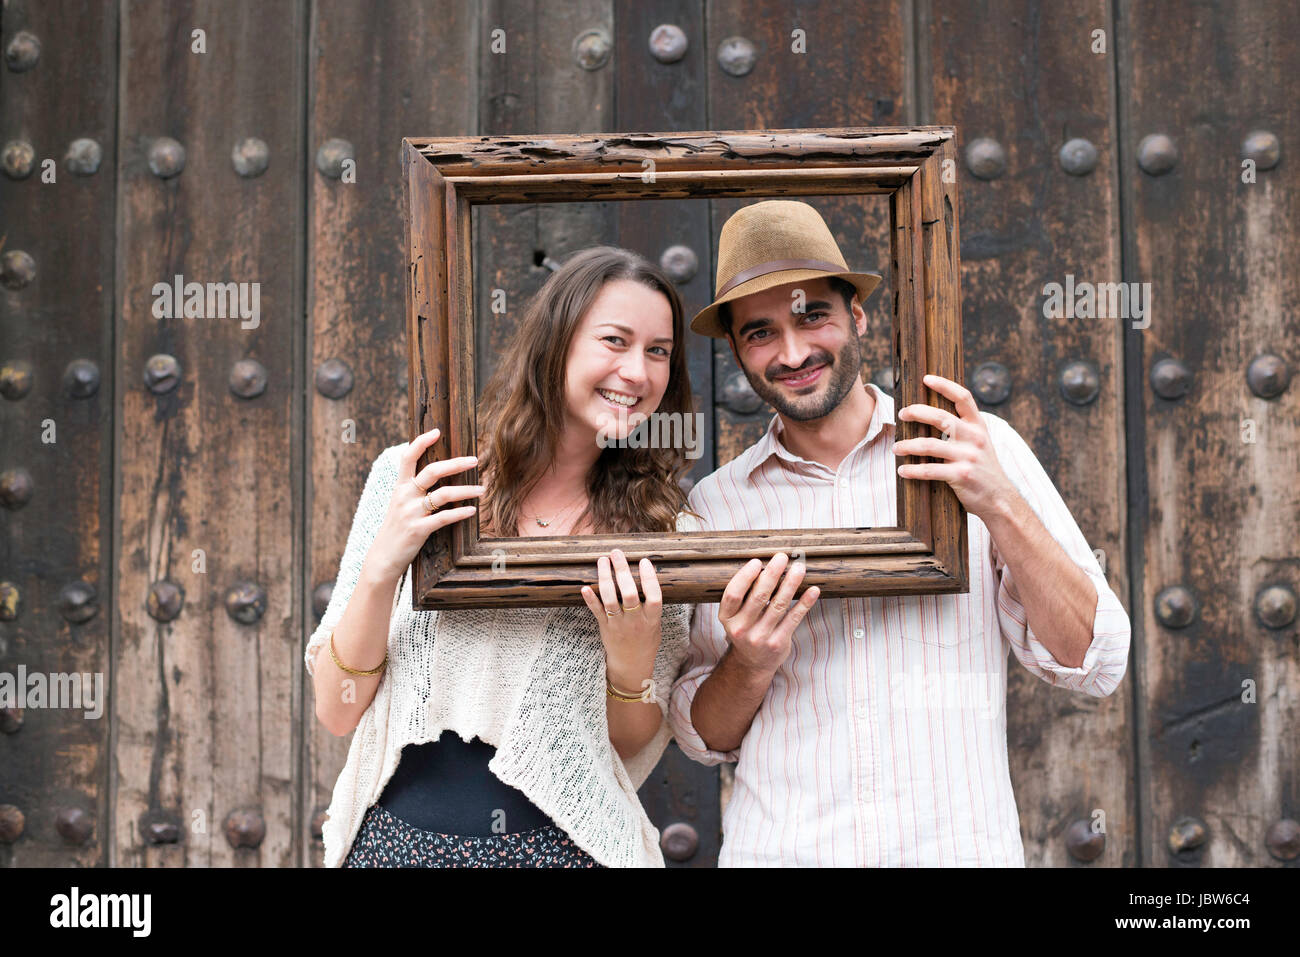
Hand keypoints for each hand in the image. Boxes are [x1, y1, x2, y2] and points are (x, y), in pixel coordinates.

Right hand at [364, 428, 483, 582]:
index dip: (421, 442)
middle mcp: (404, 496)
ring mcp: (411, 513)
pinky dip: (460, 513)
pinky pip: (444, 518)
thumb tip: (435, 475)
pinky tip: (472, 510)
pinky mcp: (418, 530)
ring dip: (466, 490)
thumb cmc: (396, 529)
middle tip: (475, 460)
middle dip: (456, 464)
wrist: (383, 557)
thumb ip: (413, 490)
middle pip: (432, 471)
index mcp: (400, 487)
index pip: (407, 457)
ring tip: (482, 489)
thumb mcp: (399, 505)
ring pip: (443, 494)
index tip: (436, 431)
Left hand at [580, 548, 662, 693]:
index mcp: (652, 619)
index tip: (644, 561)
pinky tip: (585, 587)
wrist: (632, 664)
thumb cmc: (646, 639)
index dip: (649, 578)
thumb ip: (651, 604)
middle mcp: (635, 621)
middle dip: (622, 571)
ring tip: (602, 560)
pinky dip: (590, 599)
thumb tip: (646, 574)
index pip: (654, 596)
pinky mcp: (605, 627)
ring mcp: (619, 624)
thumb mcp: (656, 623)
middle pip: (629, 594)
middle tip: (617, 553)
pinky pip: (597, 611)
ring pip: (610, 599)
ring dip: (605, 577)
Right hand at [718, 553, 819, 675]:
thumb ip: (744, 596)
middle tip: (782, 558)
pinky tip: (813, 590)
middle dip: (772, 574)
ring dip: (790, 584)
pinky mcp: (778, 643)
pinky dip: (805, 603)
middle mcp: (741, 629)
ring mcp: (760, 637)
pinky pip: (794, 618)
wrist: (752, 663)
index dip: (745, 576)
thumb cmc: (745, 629)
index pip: (733, 594)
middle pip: (758, 596)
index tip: (757, 561)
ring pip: (779, 605)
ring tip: (799, 568)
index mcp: (727, 618)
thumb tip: (765, 565)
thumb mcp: (735, 616)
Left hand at [895, 373, 1015, 518]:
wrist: (1000, 498)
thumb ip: (963, 428)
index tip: (926, 378)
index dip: (945, 385)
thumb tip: (932, 413)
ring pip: (929, 445)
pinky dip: (913, 470)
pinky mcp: (961, 476)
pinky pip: (930, 471)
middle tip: (901, 414)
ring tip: (895, 448)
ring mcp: (968, 457)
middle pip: (941, 417)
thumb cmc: (983, 468)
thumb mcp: (980, 442)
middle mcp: (974, 438)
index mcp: (979, 426)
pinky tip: (902, 470)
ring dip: (907, 446)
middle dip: (917, 412)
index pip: (963, 397)